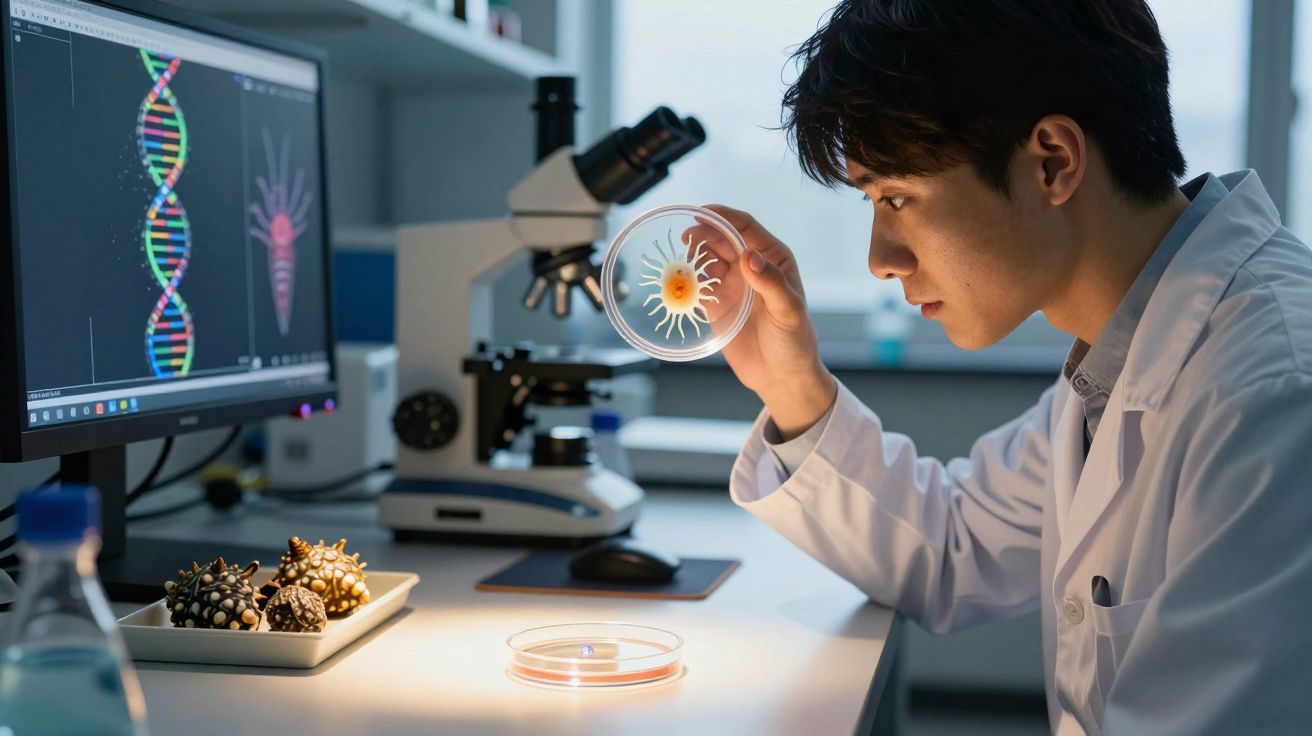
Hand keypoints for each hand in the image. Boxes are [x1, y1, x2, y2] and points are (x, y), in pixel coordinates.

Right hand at [684, 204, 835, 439]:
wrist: (780, 378)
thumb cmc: (794, 343)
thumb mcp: (788, 312)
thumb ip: (772, 284)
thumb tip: (750, 257)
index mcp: (774, 259)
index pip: (746, 227)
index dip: (723, 216)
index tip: (702, 212)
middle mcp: (752, 267)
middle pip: (722, 239)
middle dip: (703, 233)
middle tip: (685, 236)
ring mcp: (733, 285)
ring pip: (708, 258)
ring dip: (693, 254)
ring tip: (681, 257)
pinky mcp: (717, 305)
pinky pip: (698, 284)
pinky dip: (686, 278)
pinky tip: (677, 279)